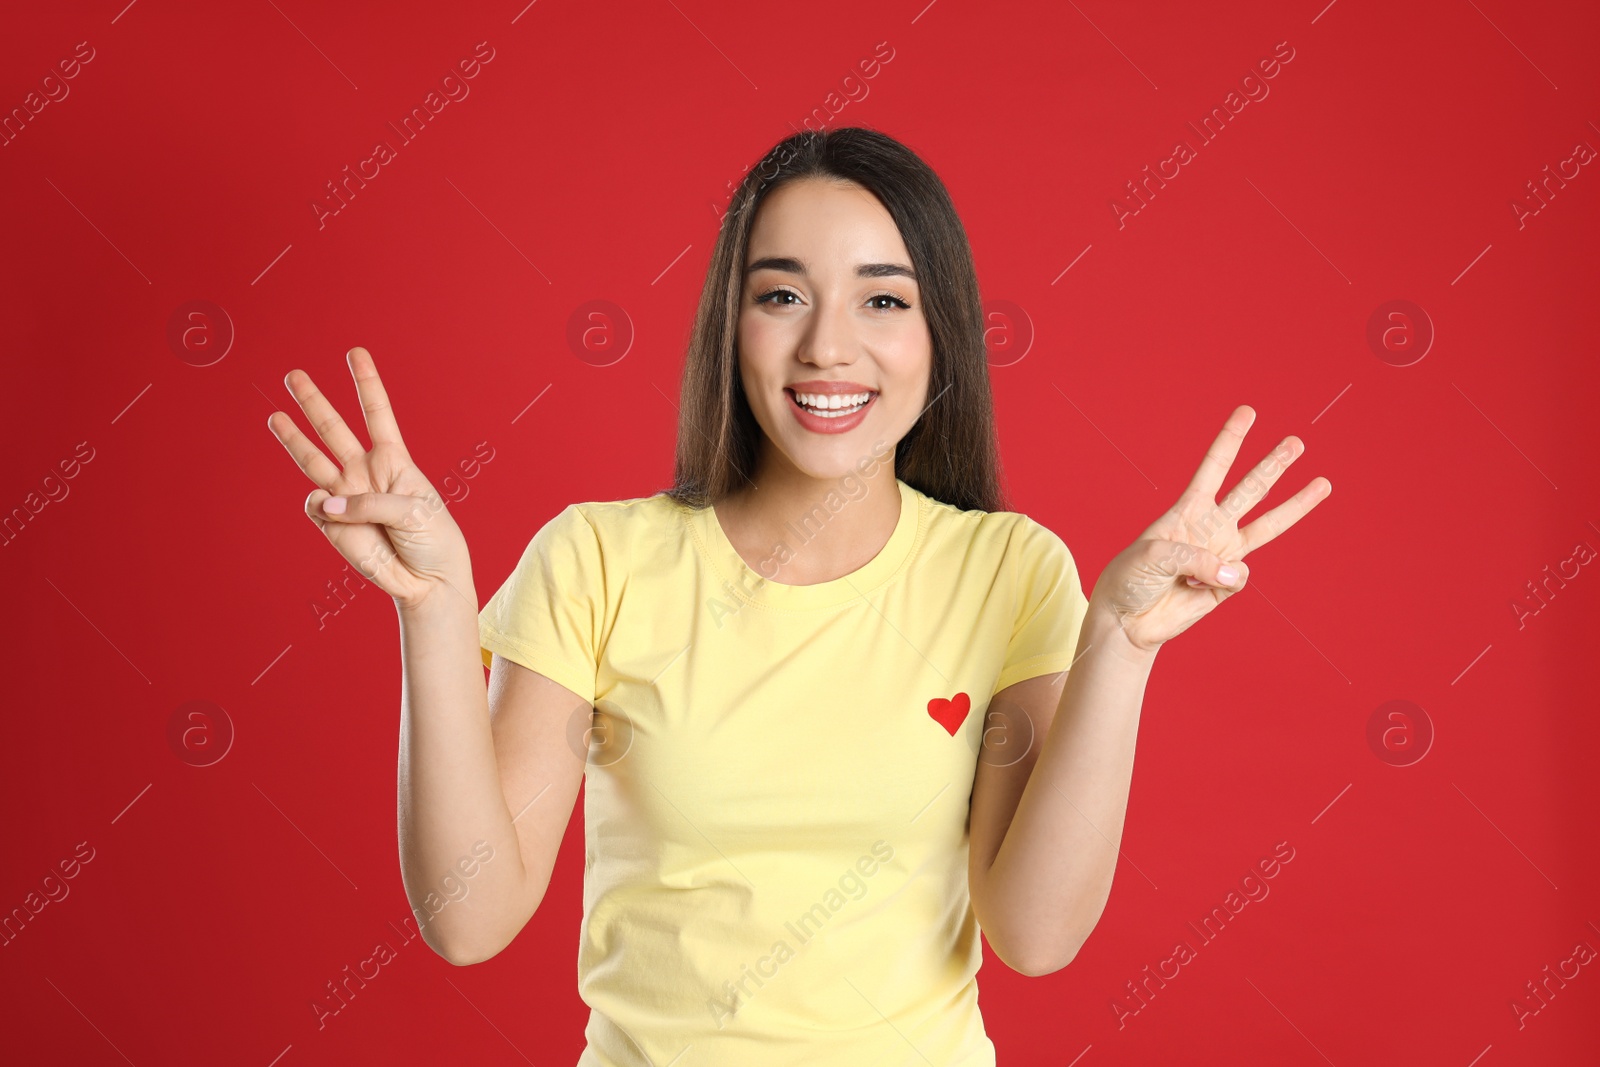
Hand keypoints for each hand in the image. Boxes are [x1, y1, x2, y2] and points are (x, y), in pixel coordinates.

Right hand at [267, 346, 472, 609]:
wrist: (427, 581)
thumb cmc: (432, 540)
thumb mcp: (416, 510)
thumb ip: (373, 501)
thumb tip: (329, 504)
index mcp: (394, 460)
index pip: (377, 413)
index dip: (366, 383)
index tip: (356, 353)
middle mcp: (365, 472)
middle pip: (334, 428)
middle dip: (314, 401)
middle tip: (292, 374)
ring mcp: (346, 496)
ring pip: (312, 459)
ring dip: (293, 437)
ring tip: (275, 415)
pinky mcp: (332, 524)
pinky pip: (316, 506)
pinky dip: (324, 507)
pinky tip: (335, 512)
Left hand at [1092, 405, 1330, 653]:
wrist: (1127, 619)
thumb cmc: (1130, 578)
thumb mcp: (1152, 555)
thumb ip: (1194, 557)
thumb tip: (1235, 572)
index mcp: (1187, 510)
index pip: (1213, 468)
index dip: (1229, 440)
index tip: (1247, 412)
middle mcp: (1210, 527)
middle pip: (1250, 490)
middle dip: (1273, 465)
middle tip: (1296, 442)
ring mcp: (1222, 555)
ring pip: (1267, 526)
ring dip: (1295, 505)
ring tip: (1323, 483)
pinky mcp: (1227, 586)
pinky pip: (1240, 577)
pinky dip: (1222, 581)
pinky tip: (1198, 587)